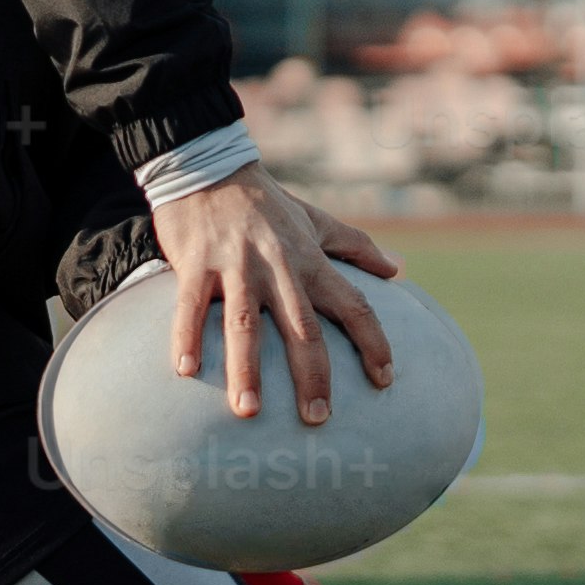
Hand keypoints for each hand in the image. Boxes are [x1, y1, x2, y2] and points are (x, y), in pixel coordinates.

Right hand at [154, 168, 403, 428]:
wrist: (208, 166)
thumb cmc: (265, 202)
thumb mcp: (315, 220)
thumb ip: (355, 246)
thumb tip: (399, 269)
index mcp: (310, 260)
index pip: (354, 305)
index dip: (373, 342)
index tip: (386, 380)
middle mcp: (278, 267)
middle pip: (303, 327)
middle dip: (313, 374)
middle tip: (318, 418)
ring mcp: (236, 266)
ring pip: (245, 323)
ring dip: (247, 369)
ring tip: (248, 410)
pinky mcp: (196, 264)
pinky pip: (190, 307)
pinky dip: (187, 337)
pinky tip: (185, 371)